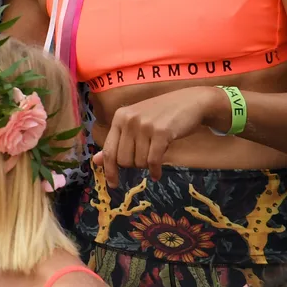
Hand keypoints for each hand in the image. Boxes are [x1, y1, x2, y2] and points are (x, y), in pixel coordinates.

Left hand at [93, 86, 223, 183]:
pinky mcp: (161, 132)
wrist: (190, 102)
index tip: (112, 184)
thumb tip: (96, 161)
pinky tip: (157, 174)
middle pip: (123, 160)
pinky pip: (153, 161)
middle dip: (133, 166)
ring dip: (146, 166)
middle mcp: (129, 120)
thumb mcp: (135, 124)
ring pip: (139, 162)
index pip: (109, 150)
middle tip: (144, 160)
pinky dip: (155, 171)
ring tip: (154, 156)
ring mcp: (144, 126)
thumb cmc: (161, 115)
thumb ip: (117, 141)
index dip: (109, 170)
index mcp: (119, 118)